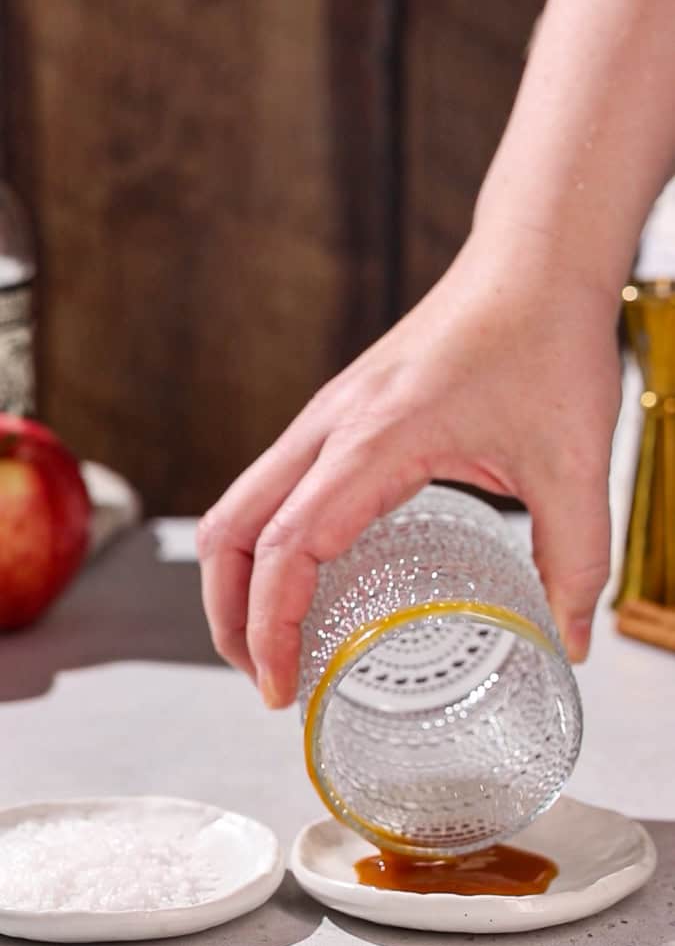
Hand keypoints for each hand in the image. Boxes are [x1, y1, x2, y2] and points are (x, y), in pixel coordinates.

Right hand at [199, 223, 621, 706]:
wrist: (533, 260)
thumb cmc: (546, 339)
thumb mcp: (574, 463)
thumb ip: (576, 559)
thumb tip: (570, 641)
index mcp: (376, 438)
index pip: (289, 546)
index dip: (269, 625)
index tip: (280, 685)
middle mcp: (332, 426)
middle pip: (230, 530)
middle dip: (228, 615)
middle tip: (267, 681)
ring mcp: (327, 417)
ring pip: (240, 506)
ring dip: (237, 578)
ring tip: (272, 643)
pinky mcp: (340, 415)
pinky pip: (273, 486)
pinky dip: (265, 544)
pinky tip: (306, 579)